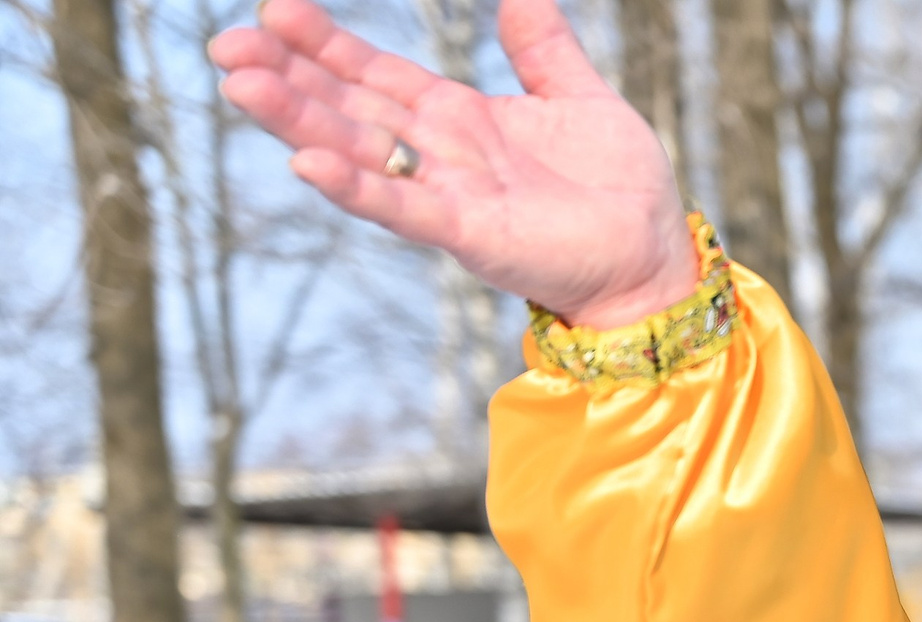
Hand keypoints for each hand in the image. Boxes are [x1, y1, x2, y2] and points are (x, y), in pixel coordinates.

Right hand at [208, 0, 696, 325]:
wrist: (656, 257)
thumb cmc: (622, 190)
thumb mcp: (581, 99)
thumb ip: (543, 48)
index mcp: (459, 119)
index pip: (375, 74)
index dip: (325, 44)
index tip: (273, 8)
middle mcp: (441, 156)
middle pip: (348, 108)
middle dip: (288, 77)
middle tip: (226, 46)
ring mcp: (449, 196)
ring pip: (359, 153)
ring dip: (299, 122)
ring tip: (241, 86)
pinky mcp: (470, 235)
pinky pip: (403, 208)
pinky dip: (355, 187)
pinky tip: (306, 164)